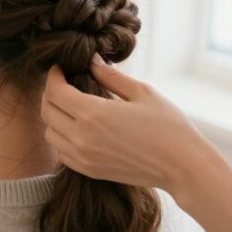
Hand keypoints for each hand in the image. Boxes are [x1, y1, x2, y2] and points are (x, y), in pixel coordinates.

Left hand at [40, 58, 217, 200]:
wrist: (184, 167)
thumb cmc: (168, 127)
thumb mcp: (142, 92)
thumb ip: (110, 76)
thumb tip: (91, 60)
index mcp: (93, 114)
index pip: (55, 92)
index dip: (53, 76)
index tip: (60, 69)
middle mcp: (82, 138)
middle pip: (47, 112)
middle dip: (50, 93)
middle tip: (63, 83)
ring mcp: (84, 158)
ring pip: (50, 133)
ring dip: (54, 117)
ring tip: (70, 105)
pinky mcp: (90, 171)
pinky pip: (61, 152)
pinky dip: (62, 138)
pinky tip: (78, 128)